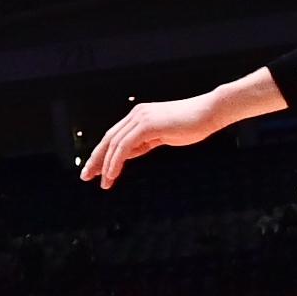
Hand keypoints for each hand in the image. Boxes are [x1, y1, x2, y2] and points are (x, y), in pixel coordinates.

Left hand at [81, 90, 231, 186]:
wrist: (210, 112)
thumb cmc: (192, 125)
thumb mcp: (162, 136)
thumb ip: (144, 143)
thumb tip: (127, 155)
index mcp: (139, 116)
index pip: (114, 136)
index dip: (102, 153)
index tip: (94, 169)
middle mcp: (136, 114)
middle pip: (108, 139)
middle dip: (96, 159)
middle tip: (86, 176)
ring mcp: (140, 118)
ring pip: (114, 144)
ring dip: (105, 165)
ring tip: (102, 182)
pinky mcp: (147, 124)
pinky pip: (125, 146)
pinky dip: (116, 161)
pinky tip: (112, 174)